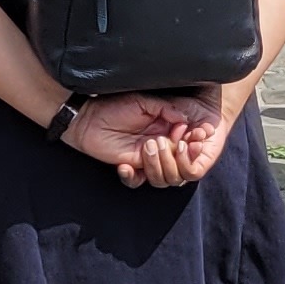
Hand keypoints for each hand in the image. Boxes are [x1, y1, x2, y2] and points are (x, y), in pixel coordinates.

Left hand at [74, 89, 222, 187]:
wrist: (90, 117)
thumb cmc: (116, 106)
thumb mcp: (144, 102)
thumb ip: (165, 108)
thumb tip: (185, 119)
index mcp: (166, 130)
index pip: (187, 144)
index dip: (192, 145)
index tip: (195, 139)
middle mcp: (159, 147)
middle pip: (180, 165)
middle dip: (177, 157)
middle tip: (164, 141)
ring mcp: (146, 159)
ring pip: (163, 177)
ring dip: (158, 164)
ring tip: (148, 146)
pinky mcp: (131, 167)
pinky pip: (137, 181)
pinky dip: (132, 176)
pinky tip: (125, 166)